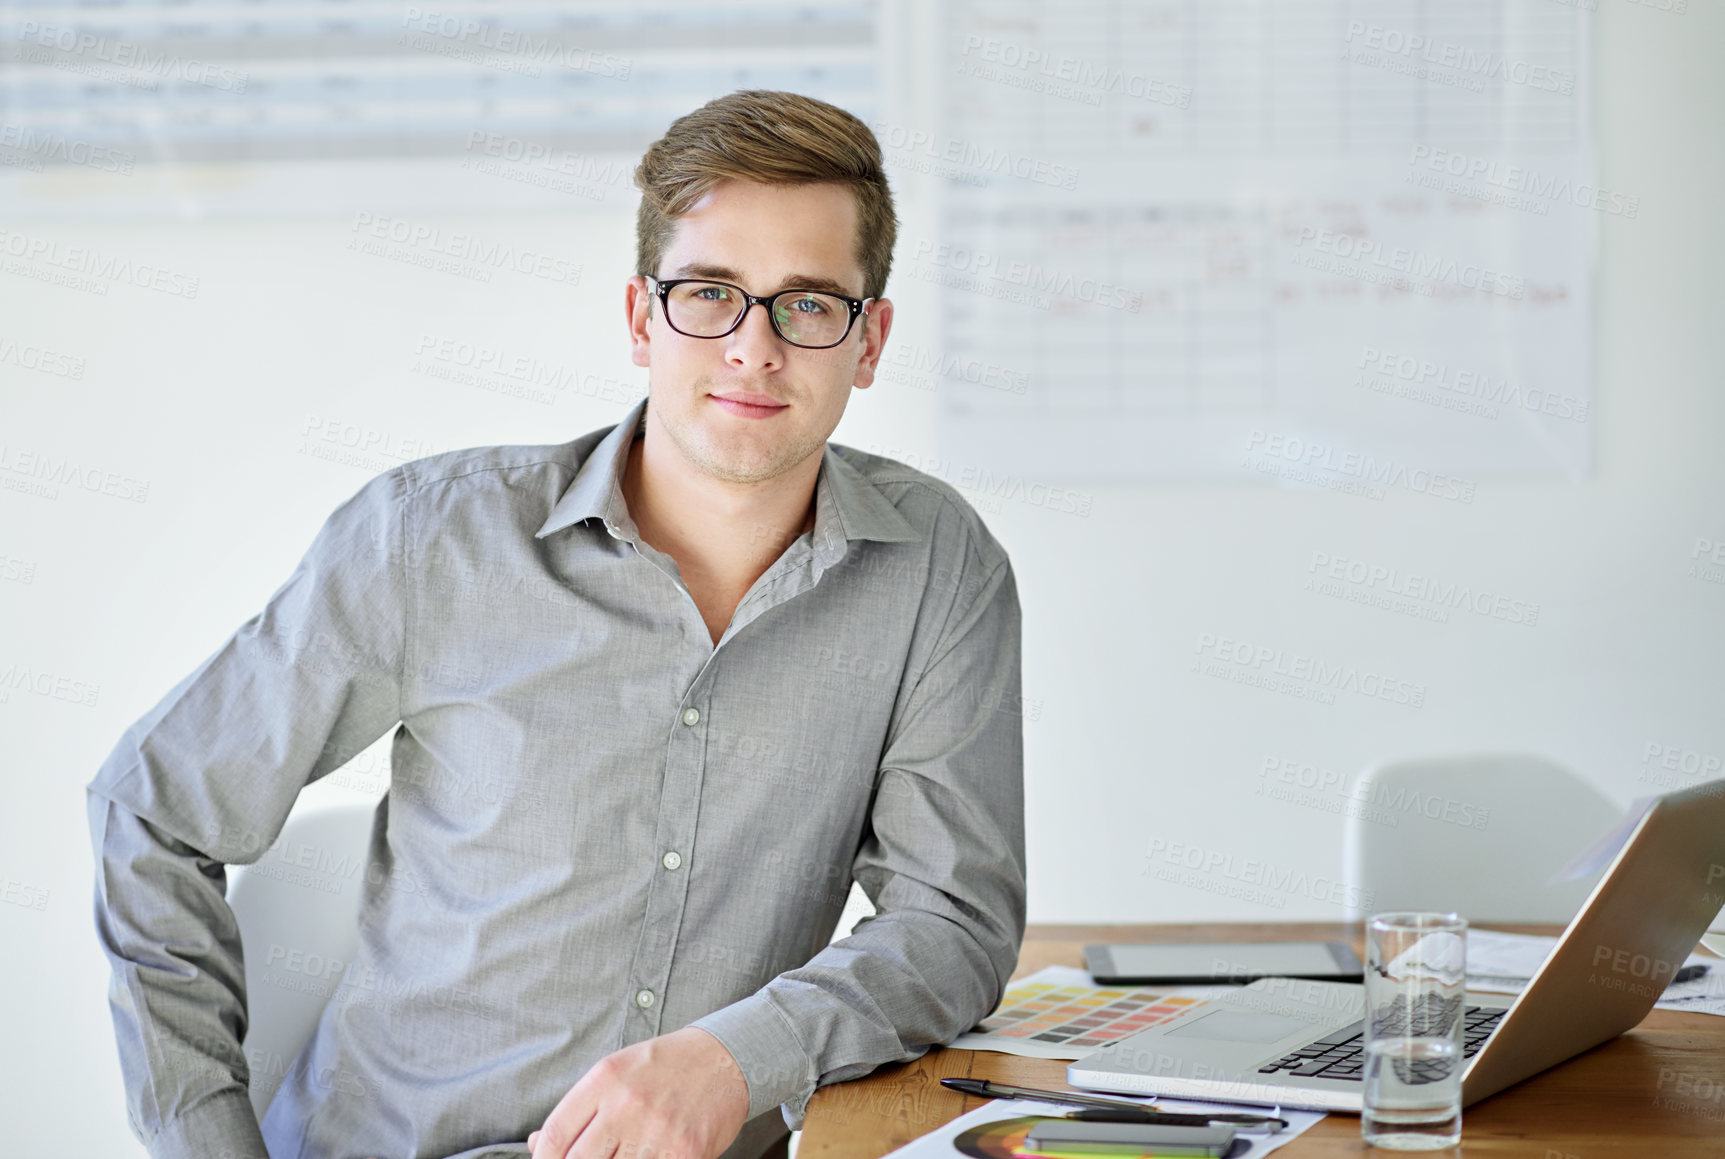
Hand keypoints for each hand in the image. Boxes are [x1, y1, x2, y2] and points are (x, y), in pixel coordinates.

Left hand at [528, 1025, 750, 1158]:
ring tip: (620, 1155)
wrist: (725, 1059)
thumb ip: (578, 1107)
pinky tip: (646, 1157)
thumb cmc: (666, 1066)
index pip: (555, 1135)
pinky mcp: (684, 1153)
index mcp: (605, 1079)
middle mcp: (627, 1104)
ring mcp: (656, 1131)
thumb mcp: (616, 1071)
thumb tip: (536, 1144)